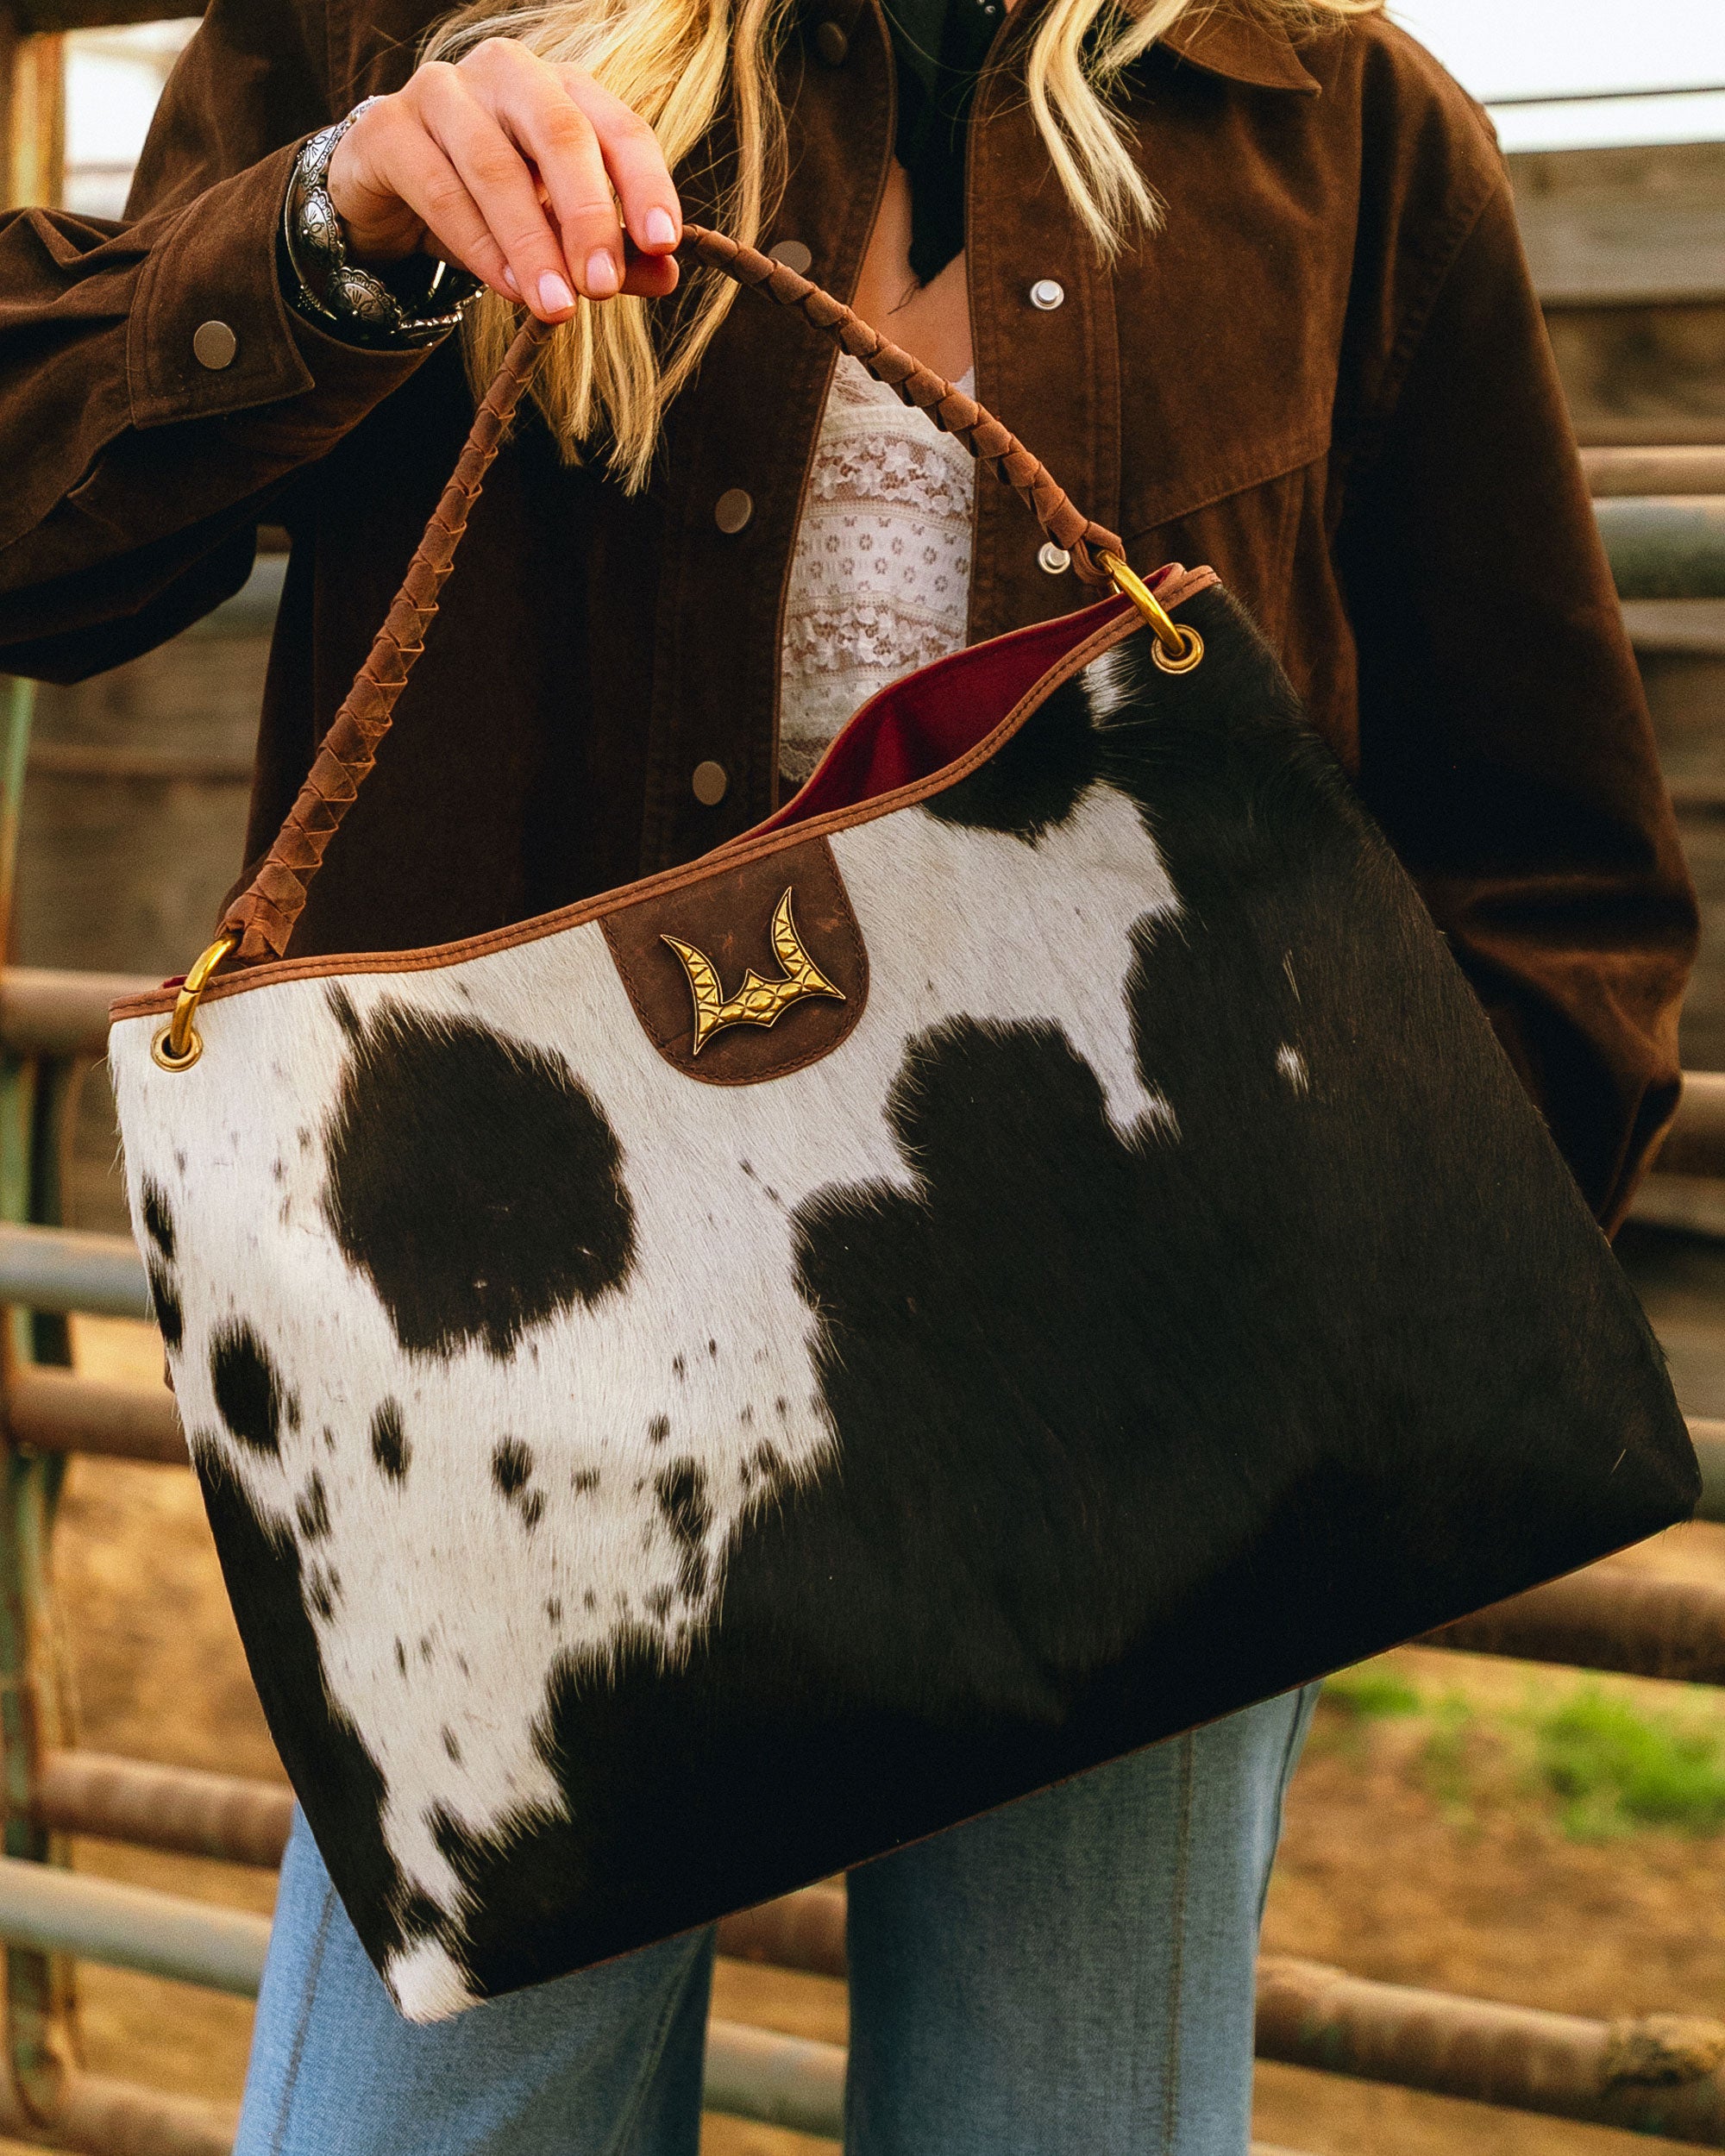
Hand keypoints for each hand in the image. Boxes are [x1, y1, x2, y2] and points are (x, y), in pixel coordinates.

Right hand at [326, 40, 680, 320]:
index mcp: (562, 89)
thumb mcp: (556, 233)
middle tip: (603, 286)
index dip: (645, 184)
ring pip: (495, 166)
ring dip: (531, 244)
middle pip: (559, 132)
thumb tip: (666, 276)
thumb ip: (611, 252)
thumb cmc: (487, 206)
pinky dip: (479, 246)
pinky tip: (507, 288)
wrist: (389, 193)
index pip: (618, 127)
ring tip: (555, 307)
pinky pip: (440, 190)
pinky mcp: (388, 130)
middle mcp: (507, 74)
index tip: (664, 244)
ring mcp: (442, 92)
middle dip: (588, 215)